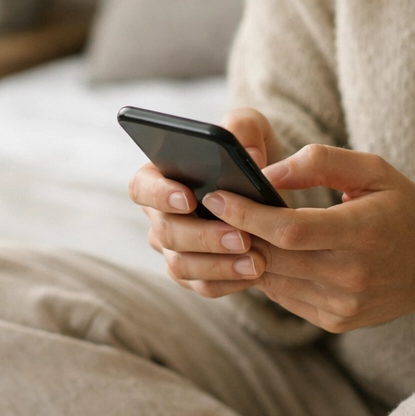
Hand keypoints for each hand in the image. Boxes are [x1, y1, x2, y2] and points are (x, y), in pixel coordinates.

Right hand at [128, 108, 284, 301]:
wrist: (272, 194)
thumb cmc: (252, 155)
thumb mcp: (252, 130)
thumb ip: (245, 129)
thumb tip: (249, 155)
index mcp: (161, 177)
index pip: (141, 187)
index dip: (159, 195)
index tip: (188, 198)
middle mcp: (160, 215)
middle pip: (165, 232)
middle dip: (203, 236)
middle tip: (241, 236)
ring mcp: (175, 249)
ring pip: (181, 265)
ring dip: (218, 265)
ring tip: (256, 261)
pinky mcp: (195, 275)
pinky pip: (203, 286)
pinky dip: (228, 282)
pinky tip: (255, 274)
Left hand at [200, 144, 414, 330]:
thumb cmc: (405, 209)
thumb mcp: (374, 170)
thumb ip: (319, 163)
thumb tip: (266, 174)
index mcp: (364, 233)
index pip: (288, 229)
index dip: (244, 214)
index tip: (213, 195)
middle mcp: (352, 275)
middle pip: (271, 256)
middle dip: (232, 233)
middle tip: (204, 210)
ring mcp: (342, 304)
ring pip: (270, 279)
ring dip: (242, 255)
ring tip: (221, 228)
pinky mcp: (334, 320)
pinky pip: (282, 296)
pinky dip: (264, 274)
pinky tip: (255, 252)